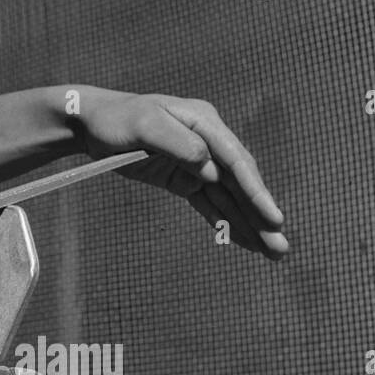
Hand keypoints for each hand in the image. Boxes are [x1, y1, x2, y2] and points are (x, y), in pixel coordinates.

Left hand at [69, 88, 287, 258]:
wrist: (93, 123)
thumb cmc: (117, 119)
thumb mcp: (144, 124)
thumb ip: (177, 143)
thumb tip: (209, 166)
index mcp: (204, 122)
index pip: (236, 160)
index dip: (256, 191)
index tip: (274, 219)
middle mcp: (207, 142)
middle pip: (240, 183)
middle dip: (261, 216)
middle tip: (281, 249)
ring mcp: (197, 161)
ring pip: (228, 197)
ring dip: (249, 225)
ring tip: (273, 254)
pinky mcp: (183, 177)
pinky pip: (209, 202)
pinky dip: (225, 222)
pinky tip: (244, 242)